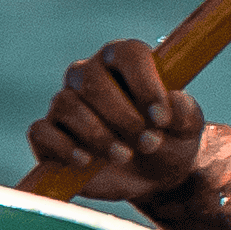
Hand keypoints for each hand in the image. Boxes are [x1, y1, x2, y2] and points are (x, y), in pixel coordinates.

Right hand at [27, 40, 209, 202]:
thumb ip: (186, 113)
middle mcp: (90, 74)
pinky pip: (42, 131)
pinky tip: (86, 162)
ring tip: (124, 156)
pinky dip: (63, 147)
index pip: (128, 53)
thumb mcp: (188, 129)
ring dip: (98, 135)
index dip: (145, 84)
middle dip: (122, 116)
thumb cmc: (169, 140)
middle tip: (147, 143)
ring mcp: (65, 102)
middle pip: (92, 79)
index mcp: (126, 60)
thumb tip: (174, 102)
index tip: (161, 119)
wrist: (151, 176)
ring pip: (67, 104)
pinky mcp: (48, 134)